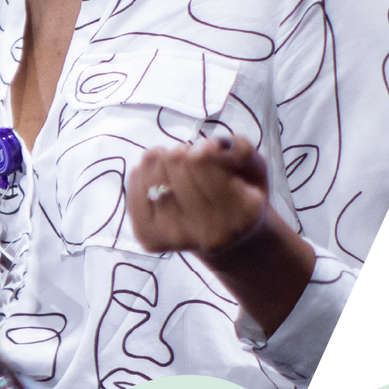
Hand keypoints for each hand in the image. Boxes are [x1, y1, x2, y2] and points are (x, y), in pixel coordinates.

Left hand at [127, 135, 316, 336]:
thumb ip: (240, 149)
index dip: (202, 148)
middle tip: (192, 165)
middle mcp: (211, 234)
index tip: (209, 154)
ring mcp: (177, 239)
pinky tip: (158, 180)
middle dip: (182, 153)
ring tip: (176, 172)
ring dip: (161, 161)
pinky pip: (133, 188)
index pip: (201, 159)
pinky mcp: (150, 239)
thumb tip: (208, 146)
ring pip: (150, 173)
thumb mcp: (255, 167)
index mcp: (243, 213)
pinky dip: (141, 175)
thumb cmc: (240, 194)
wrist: (226, 242)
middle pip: (175, 162)